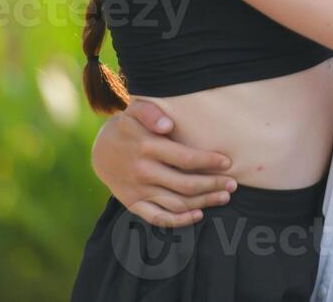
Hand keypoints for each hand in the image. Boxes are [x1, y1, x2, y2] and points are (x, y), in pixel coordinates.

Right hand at [91, 99, 235, 226]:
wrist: (100, 150)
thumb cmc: (128, 126)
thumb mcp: (135, 111)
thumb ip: (151, 113)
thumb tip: (168, 125)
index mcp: (147, 147)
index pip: (185, 158)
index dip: (209, 162)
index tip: (227, 162)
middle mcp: (143, 171)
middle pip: (186, 184)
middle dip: (213, 185)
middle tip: (233, 184)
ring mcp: (138, 190)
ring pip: (176, 203)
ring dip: (204, 203)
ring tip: (224, 197)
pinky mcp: (133, 204)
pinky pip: (158, 218)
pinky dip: (179, 221)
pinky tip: (199, 215)